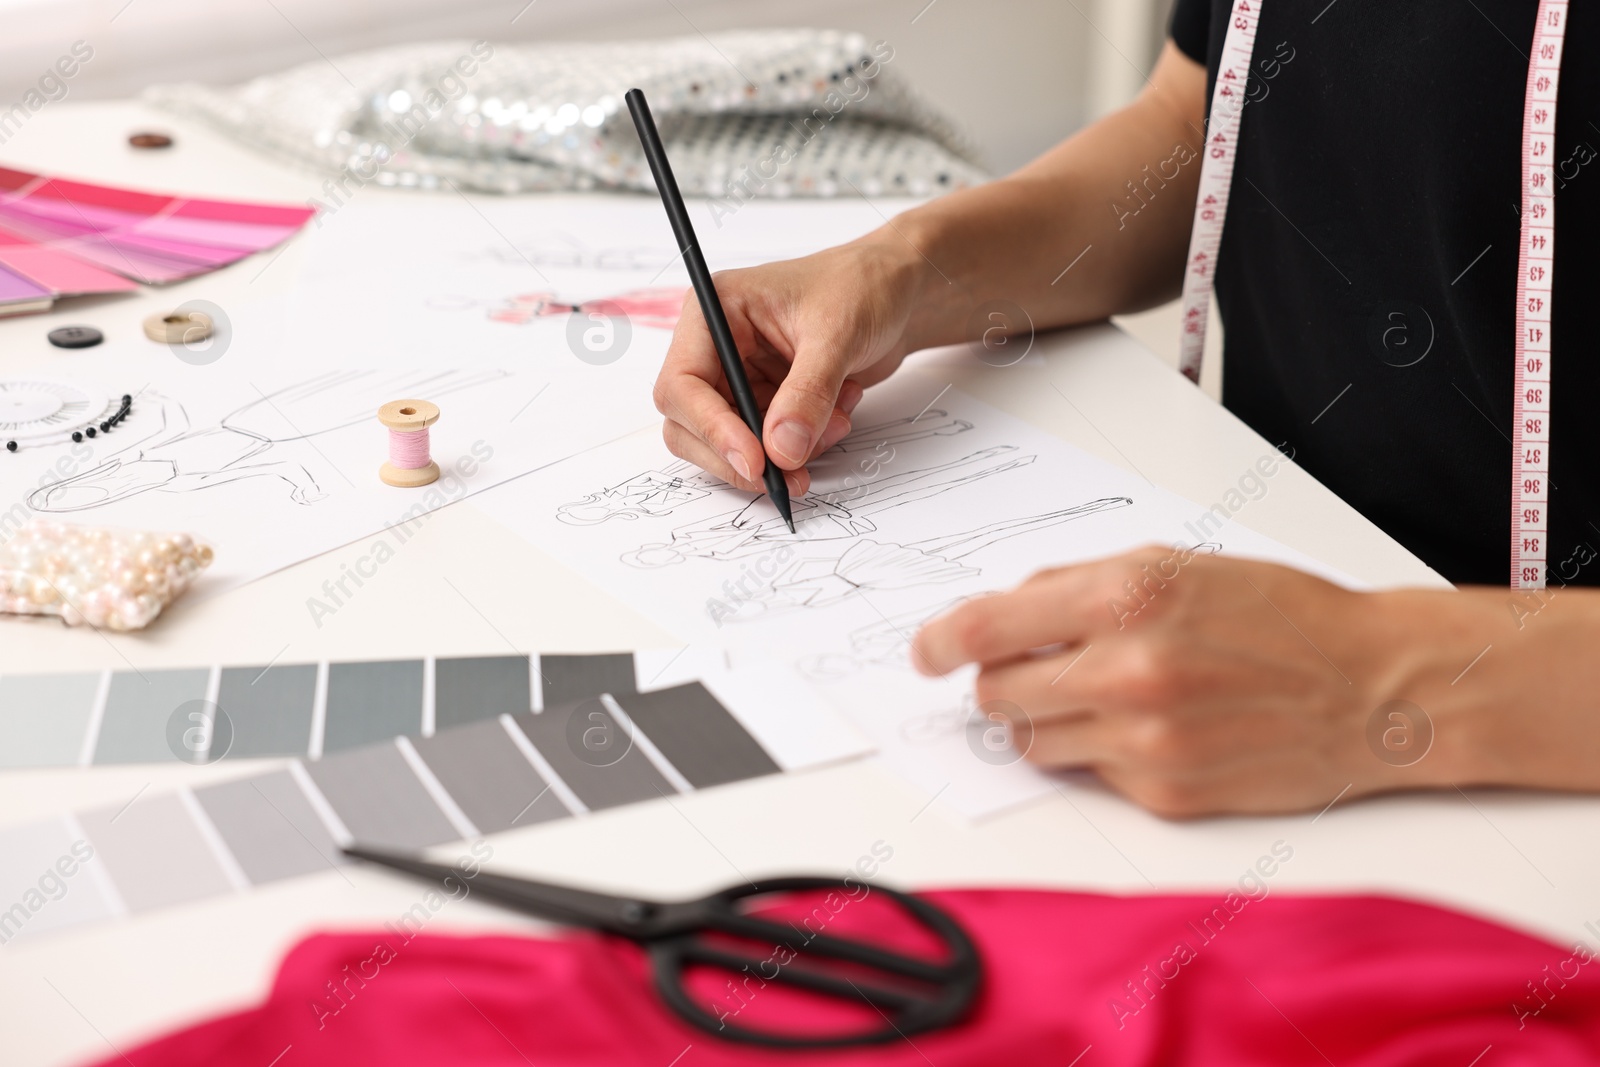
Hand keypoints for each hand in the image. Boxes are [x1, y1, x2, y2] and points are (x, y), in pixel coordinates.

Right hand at [653, 236, 925, 494]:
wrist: (897, 291)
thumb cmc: (862, 285)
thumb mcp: (837, 334)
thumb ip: (808, 393)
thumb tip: (781, 450)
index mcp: (715, 311)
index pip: (682, 384)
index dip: (712, 429)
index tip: (754, 461)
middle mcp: (717, 346)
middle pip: (691, 424)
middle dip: (742, 454)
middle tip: (789, 476)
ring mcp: (740, 376)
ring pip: (730, 443)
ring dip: (783, 451)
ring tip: (836, 423)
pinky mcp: (765, 400)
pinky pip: (766, 445)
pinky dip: (802, 445)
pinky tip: (838, 415)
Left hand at [911, 546, 1529, 817]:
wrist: (1373, 688)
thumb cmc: (1279, 616)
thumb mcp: (1175, 564)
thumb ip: (1078, 585)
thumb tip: (1002, 613)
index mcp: (1125, 596)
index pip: (986, 628)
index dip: (940, 643)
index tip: (925, 652)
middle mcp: (1127, 670)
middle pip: (997, 695)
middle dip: (1003, 682)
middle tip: (1034, 669)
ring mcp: (1144, 740)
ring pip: (1033, 744)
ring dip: (1048, 721)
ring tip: (1104, 697)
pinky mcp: (1164, 794)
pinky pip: (1090, 776)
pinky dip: (1102, 754)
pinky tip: (1155, 729)